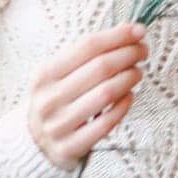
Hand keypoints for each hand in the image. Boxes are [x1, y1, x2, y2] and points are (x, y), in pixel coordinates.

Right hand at [28, 21, 148, 169]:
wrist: (34, 141)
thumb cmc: (56, 98)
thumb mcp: (59, 73)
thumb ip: (88, 53)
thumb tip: (129, 32)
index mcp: (45, 74)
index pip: (88, 46)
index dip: (118, 36)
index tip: (139, 31)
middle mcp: (49, 98)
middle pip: (100, 68)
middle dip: (129, 54)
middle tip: (143, 50)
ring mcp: (59, 124)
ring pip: (106, 93)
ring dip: (129, 78)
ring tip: (138, 71)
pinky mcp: (71, 146)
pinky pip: (107, 122)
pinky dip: (123, 105)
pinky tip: (130, 95)